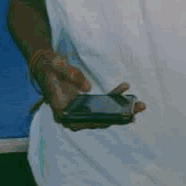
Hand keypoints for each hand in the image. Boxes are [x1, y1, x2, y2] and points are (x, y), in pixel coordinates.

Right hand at [31, 52, 145, 130]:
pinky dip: (114, 98)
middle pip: (98, 121)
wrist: (45, 64)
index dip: (102, 122)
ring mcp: (79, 110)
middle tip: (139, 108)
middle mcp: (71, 115)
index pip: (83, 122)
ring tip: (139, 104)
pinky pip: (102, 105)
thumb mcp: (57, 66)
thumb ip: (71, 74)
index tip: (120, 117)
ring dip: (122, 109)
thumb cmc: (49, 66)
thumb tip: (88, 88)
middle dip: (120, 115)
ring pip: (103, 115)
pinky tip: (125, 89)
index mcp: (61, 111)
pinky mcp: (85, 104)